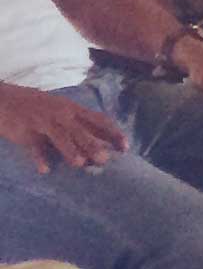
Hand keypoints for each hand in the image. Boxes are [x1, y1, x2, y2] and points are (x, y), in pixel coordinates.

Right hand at [0, 82, 124, 171]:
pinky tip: (44, 169)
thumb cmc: (38, 107)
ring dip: (69, 149)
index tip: (125, 147)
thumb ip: (80, 124)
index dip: (113, 133)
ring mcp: (42, 122)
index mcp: (72, 108)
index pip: (99, 120)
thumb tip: (103, 142)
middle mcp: (60, 114)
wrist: (3, 98)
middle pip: (80, 130)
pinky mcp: (24, 131)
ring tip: (79, 163)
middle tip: (104, 160)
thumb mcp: (61, 110)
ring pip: (59, 136)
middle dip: (93, 144)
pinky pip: (33, 146)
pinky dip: (38, 157)